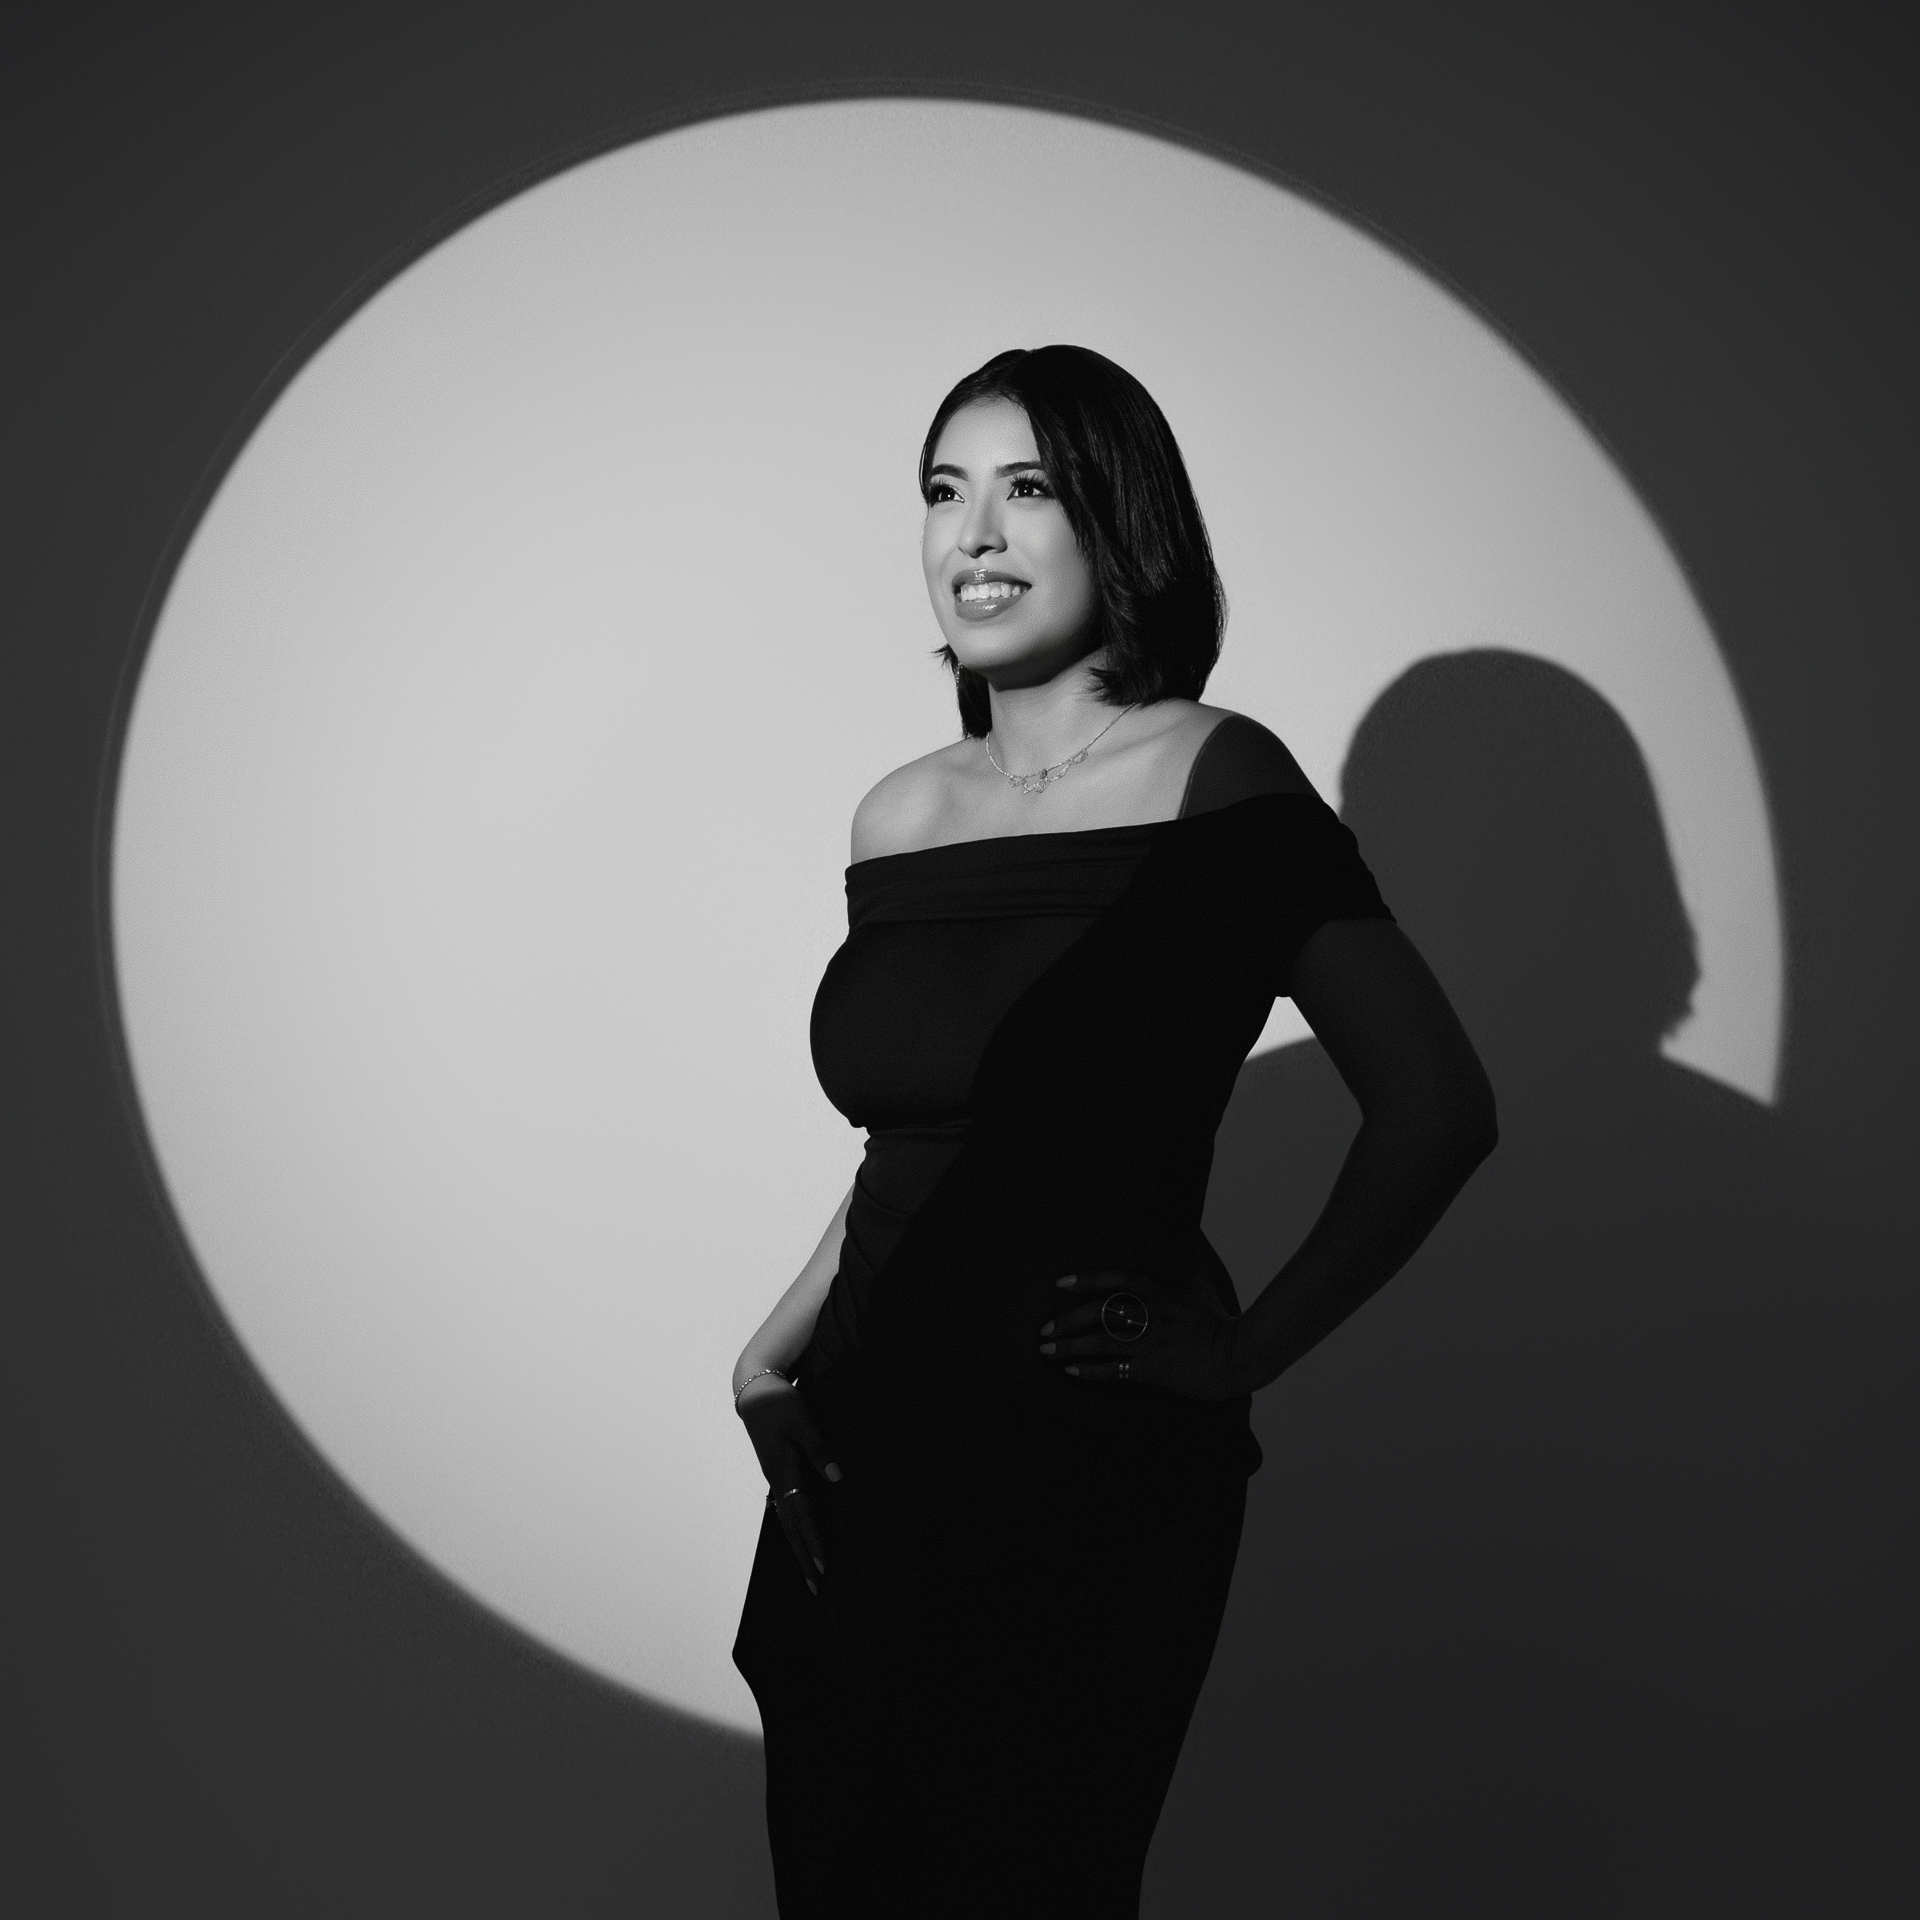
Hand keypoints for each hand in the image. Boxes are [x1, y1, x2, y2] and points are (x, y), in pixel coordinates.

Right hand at [735, 1375, 841, 1595]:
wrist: (755, 1392)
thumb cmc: (780, 1403)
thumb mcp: (802, 1421)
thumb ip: (819, 1449)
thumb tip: (837, 1477)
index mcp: (783, 1471)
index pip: (801, 1515)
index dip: (813, 1541)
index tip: (824, 1565)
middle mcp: (776, 1481)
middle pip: (791, 1528)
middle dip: (804, 1558)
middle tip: (816, 1589)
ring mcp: (774, 1478)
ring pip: (786, 1521)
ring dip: (798, 1548)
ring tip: (809, 1574)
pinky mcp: (776, 1472)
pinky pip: (784, 1509)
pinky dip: (793, 1529)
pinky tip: (798, 1538)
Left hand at [1038, 1263, 1250, 1401]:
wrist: (1238, 1356)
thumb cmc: (1219, 1319)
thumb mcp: (1202, 1283)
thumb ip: (1190, 1257)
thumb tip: (1188, 1228)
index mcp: (1161, 1293)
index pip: (1118, 1280)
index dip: (1088, 1279)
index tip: (1061, 1283)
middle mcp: (1152, 1316)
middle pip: (1102, 1312)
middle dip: (1068, 1320)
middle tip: (1044, 1328)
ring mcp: (1152, 1344)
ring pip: (1102, 1342)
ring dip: (1070, 1347)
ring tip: (1047, 1350)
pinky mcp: (1154, 1370)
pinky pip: (1115, 1371)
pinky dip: (1090, 1372)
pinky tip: (1071, 1372)